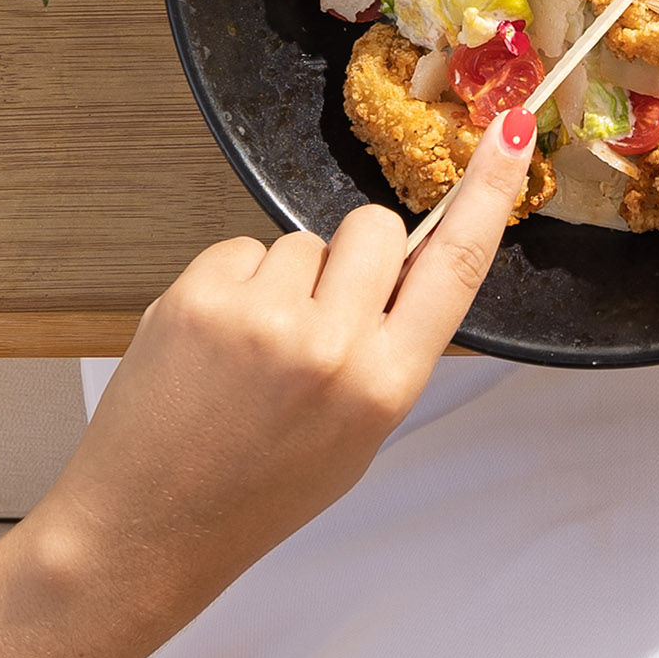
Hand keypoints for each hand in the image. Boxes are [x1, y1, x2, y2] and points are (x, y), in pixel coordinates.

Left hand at [26, 110, 533, 633]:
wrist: (147, 528)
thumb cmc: (255, 492)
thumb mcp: (357, 436)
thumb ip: (390, 351)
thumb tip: (407, 269)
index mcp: (384, 386)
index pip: (457, 267)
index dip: (489, 193)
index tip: (511, 129)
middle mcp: (331, 347)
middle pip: (376, 230)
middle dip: (356, 257)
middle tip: (319, 315)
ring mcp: (263, 318)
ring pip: (303, 241)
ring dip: (285, 280)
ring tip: (252, 352)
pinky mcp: (200, 296)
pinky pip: (240, 248)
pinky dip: (231, 285)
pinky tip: (214, 343)